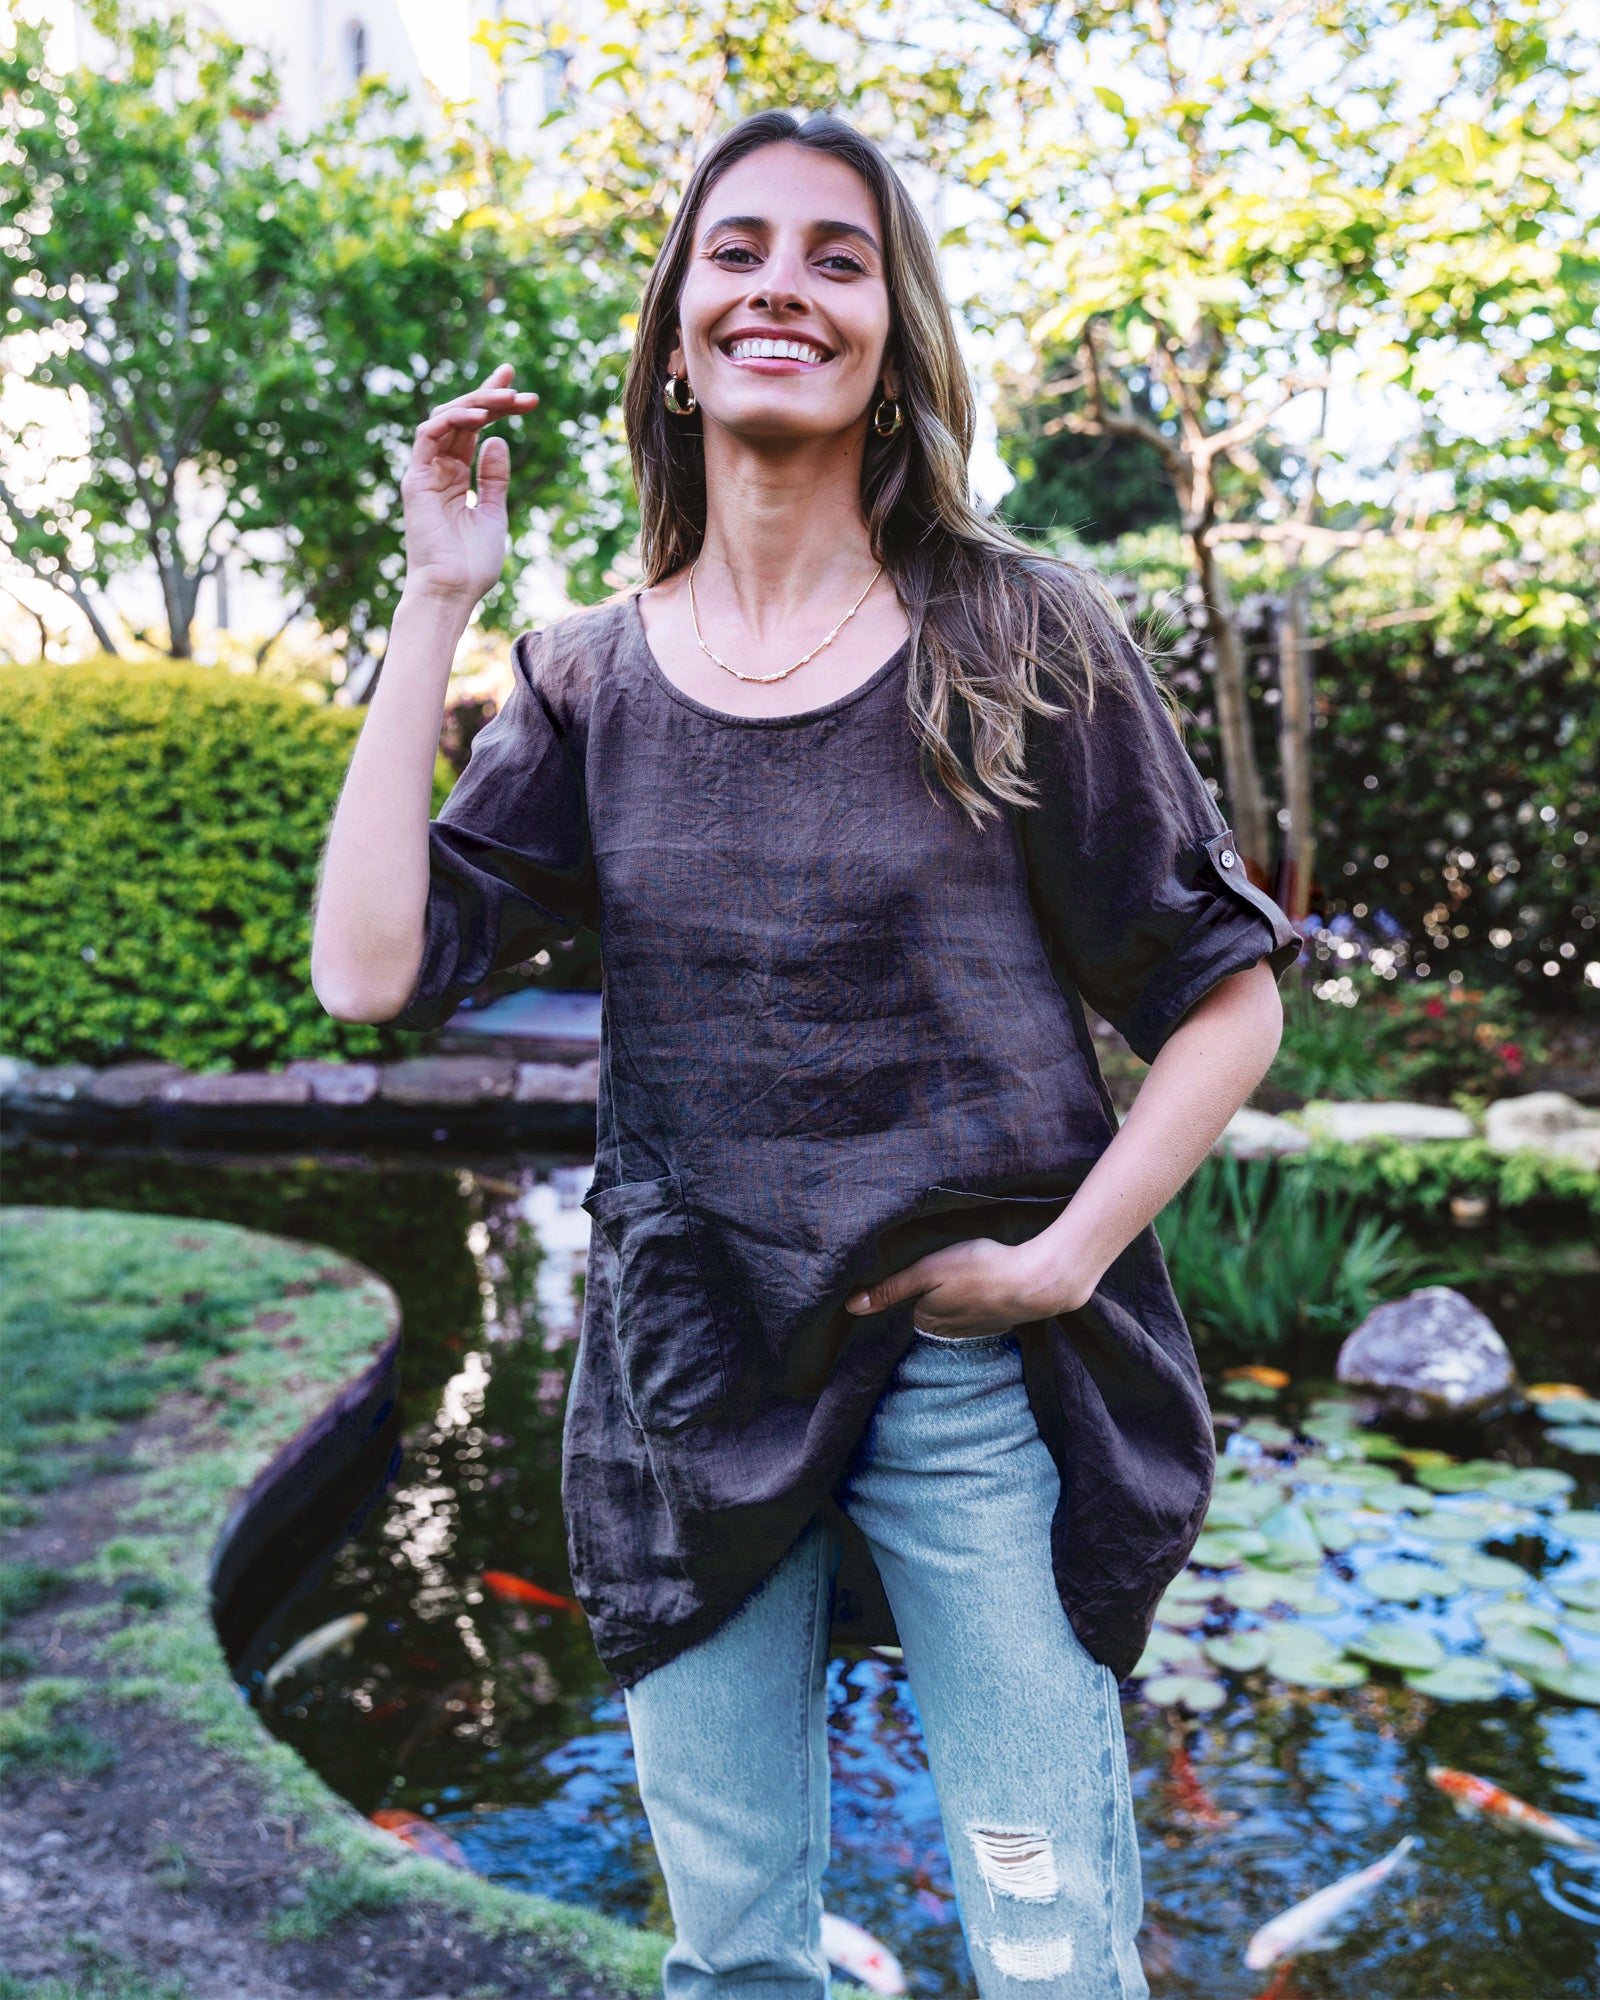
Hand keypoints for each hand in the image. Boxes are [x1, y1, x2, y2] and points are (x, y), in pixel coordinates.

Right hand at [400, 362, 539, 606]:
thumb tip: (498, 440)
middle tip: (516, 380)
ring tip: (508, 397)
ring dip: (477, 403)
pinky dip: (453, 420)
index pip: (472, 429)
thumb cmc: (472, 564)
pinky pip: (428, 435)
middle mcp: (436, 468)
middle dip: (488, 395)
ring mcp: (424, 472)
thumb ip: (493, 478)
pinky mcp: (415, 479)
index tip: (522, 392)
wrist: (452, 591)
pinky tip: (481, 417)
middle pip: (460, 417)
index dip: (494, 406)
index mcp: (453, 476)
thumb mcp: (493, 513)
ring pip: (445, 418)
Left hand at [844, 1235, 1098, 1335]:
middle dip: (932, 1292)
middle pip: (930, 1308)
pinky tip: (985, 1281)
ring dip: (958, 1294)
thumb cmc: (979, 1269)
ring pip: (955, 1309)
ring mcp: (976, 1329)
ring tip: (965, 1273)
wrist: (1037, 1281)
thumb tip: (850, 1307)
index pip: (905, 1303)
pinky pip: (978, 1309)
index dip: (908, 1283)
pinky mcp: (999, 1320)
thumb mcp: (927, 1271)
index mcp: (926, 1320)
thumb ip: (890, 1289)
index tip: (918, 1265)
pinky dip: (979, 1297)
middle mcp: (948, 1333)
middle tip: (945, 1265)